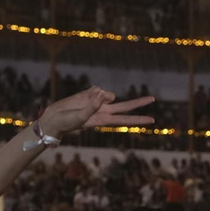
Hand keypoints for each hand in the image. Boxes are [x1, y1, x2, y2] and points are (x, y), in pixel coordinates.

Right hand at [37, 87, 153, 138]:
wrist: (56, 117)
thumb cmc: (68, 122)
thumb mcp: (81, 117)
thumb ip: (92, 106)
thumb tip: (104, 94)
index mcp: (104, 120)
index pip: (125, 120)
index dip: (138, 120)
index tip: (152, 121)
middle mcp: (104, 110)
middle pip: (125, 106)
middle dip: (139, 102)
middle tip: (153, 99)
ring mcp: (98, 101)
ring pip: (107, 93)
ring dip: (98, 95)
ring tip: (85, 103)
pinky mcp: (90, 94)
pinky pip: (96, 88)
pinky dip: (91, 91)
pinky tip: (82, 97)